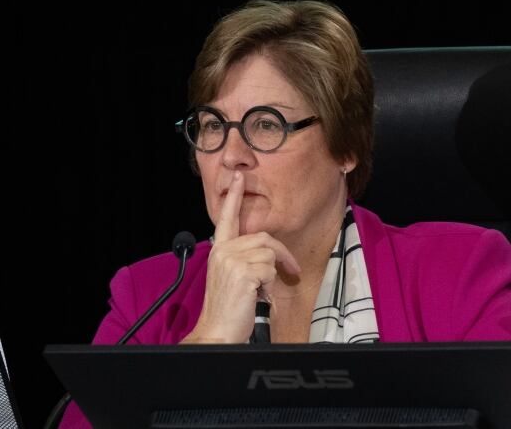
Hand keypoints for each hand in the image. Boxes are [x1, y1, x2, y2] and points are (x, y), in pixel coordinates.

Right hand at [182, 171, 300, 343]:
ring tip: (261, 291)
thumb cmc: (227, 309)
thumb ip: (242, 259)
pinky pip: (271, 269)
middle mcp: (223, 251)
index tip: (239, 179)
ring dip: (273, 275)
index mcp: (219, 250)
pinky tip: (257, 295)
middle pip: (263, 237)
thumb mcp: (231, 277)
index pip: (227, 218)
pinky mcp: (244, 272)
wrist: (217, 331)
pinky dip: (271, 285)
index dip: (234, 197)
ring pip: (269, 254)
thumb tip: (266, 253)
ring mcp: (232, 260)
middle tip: (293, 270)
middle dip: (282, 254)